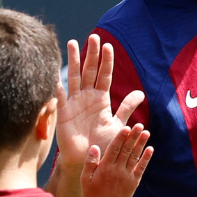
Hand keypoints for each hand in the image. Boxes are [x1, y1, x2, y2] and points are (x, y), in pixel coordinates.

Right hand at [56, 35, 144, 169]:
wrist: (88, 159)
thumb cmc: (102, 143)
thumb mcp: (117, 124)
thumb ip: (126, 107)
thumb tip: (140, 93)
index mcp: (101, 99)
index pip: (104, 75)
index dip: (106, 61)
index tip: (108, 45)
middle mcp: (87, 97)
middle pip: (89, 71)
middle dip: (91, 54)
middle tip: (93, 37)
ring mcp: (73, 104)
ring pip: (74, 77)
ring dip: (73, 61)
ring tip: (72, 43)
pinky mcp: (63, 114)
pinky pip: (60, 98)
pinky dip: (58, 87)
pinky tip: (56, 74)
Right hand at [81, 124, 152, 196]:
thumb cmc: (92, 194)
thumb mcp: (85, 178)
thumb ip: (90, 162)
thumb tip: (95, 147)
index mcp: (105, 167)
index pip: (114, 148)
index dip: (121, 137)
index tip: (126, 127)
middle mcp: (117, 170)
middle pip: (126, 150)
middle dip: (133, 136)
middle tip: (140, 125)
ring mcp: (127, 176)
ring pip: (135, 157)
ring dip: (141, 144)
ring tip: (146, 132)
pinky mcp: (134, 182)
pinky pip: (141, 168)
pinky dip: (146, 159)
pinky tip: (150, 149)